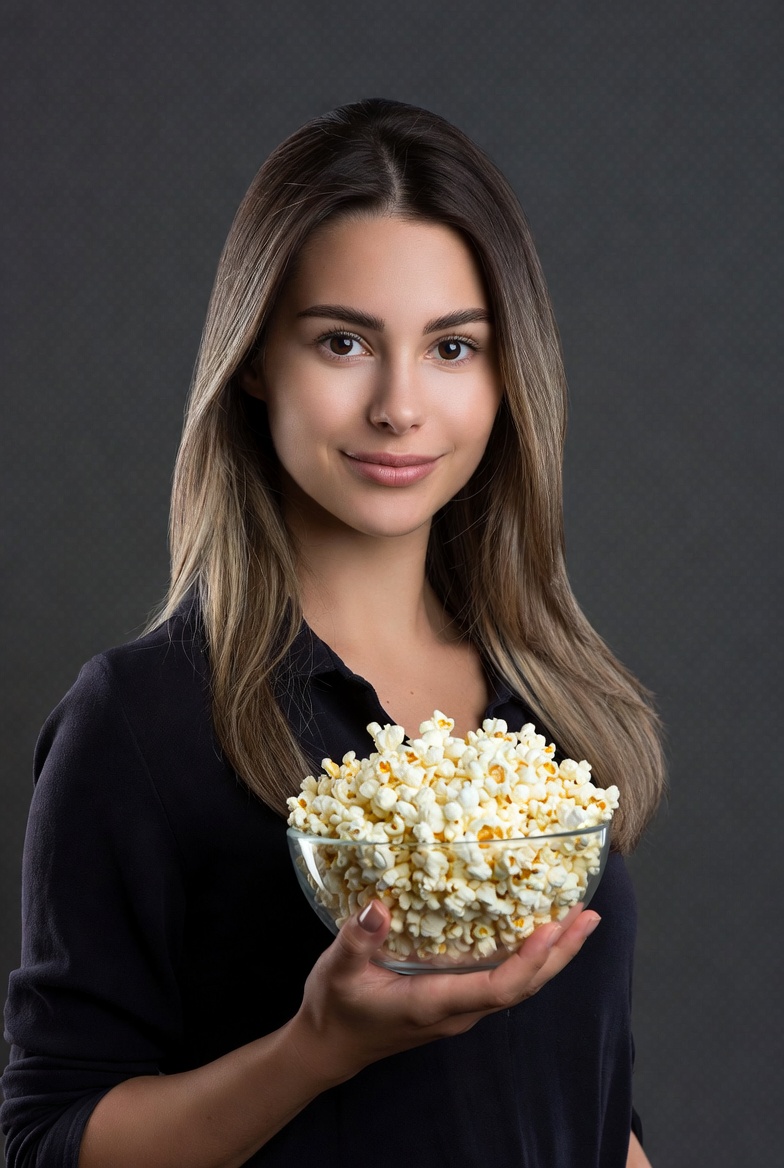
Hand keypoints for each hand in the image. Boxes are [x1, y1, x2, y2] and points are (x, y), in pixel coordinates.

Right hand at [288, 900, 600, 1086]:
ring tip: (575, 920)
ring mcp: (460, 1009)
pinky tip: (535, 932)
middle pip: (524, 986)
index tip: (553, 929)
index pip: (498, 988)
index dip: (530, 961)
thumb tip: (377, 906)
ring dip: (551, 954)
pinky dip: (528, 956)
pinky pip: (505, 980)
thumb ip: (358, 940)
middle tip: (588, 917)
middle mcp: (458, 1011)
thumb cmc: (335, 1008)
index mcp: (435, 1003)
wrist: (329, 1045)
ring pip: (519, 985)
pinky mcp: (456, 1001)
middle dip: (560, 953)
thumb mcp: (338, 970)